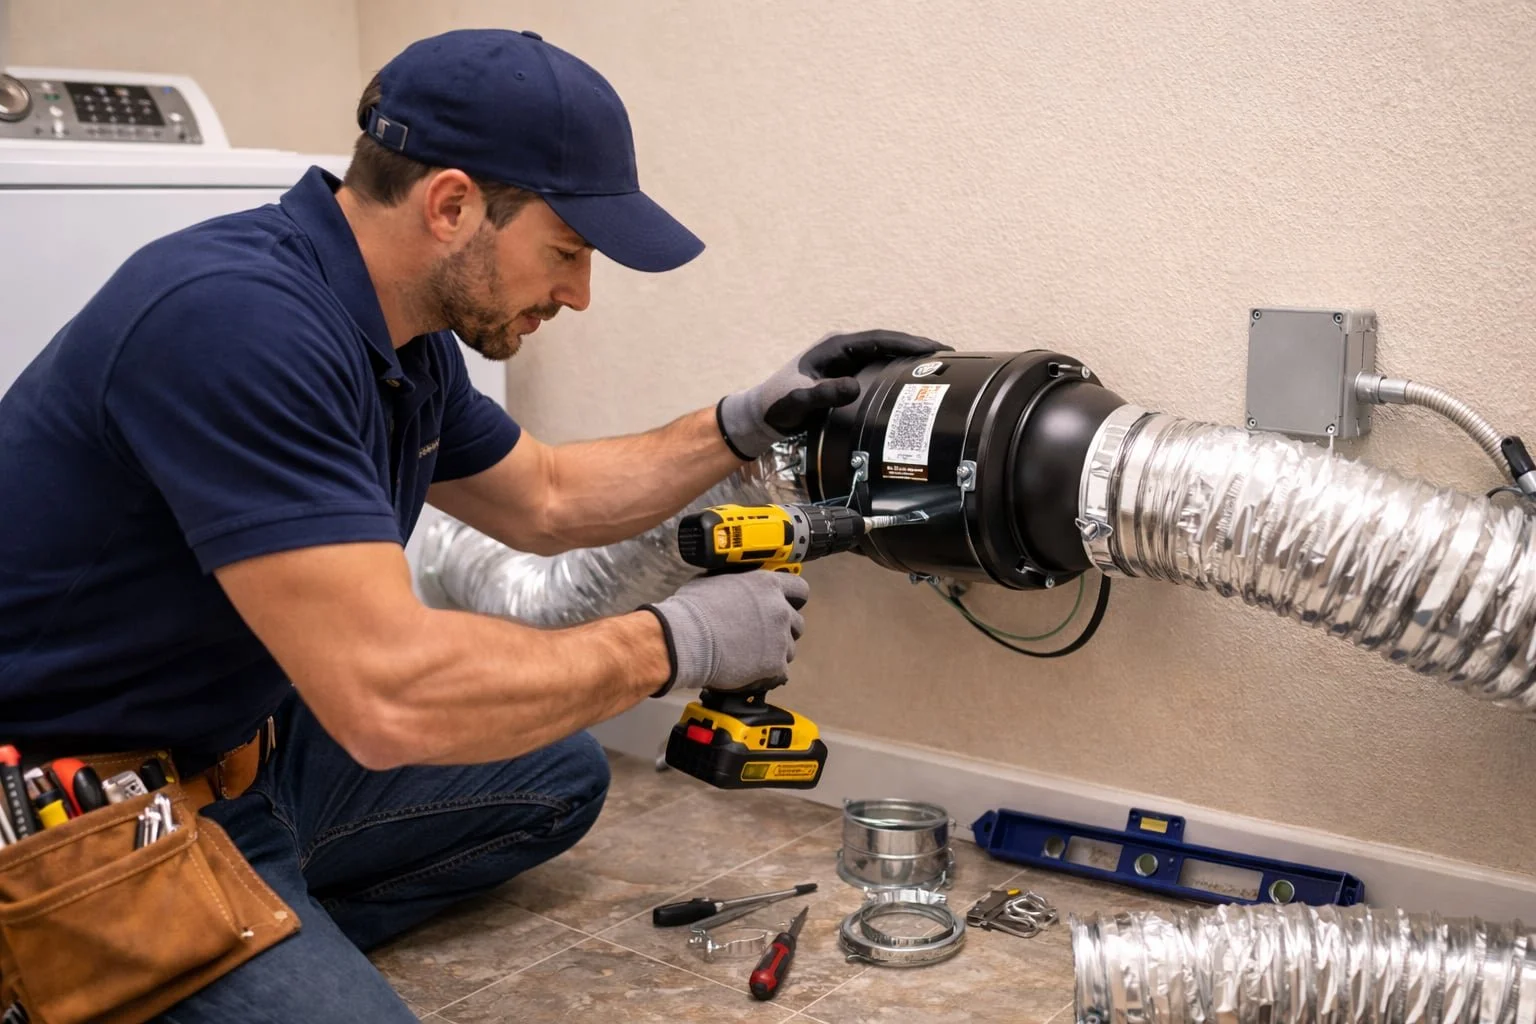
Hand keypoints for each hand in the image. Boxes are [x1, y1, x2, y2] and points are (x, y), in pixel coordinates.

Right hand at [642, 572, 809, 693]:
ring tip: (750, 656)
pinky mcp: (775, 664)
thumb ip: (735, 582)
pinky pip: (781, 672)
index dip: (792, 599)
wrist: (685, 640)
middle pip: (797, 623)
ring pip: (789, 649)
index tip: (786, 606)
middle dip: (782, 630)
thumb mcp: (714, 581)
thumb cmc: (692, 610)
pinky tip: (751, 672)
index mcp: (766, 585)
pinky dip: (768, 674)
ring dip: (775, 653)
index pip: (799, 589)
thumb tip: (734, 585)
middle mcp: (779, 609)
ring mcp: (779, 638)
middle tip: (762, 636)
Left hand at [717, 329, 951, 458]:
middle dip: (918, 350)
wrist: (760, 416)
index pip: (880, 339)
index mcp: (834, 346)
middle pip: (889, 345)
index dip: (909, 343)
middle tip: (951, 359)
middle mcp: (842, 350)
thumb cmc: (776, 406)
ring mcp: (845, 364)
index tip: (935, 350)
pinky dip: (898, 376)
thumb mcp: (799, 401)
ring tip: (940, 371)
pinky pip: (879, 372)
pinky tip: (913, 388)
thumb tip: (854, 387)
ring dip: (910, 362)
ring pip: (886, 358)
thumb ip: (823, 395)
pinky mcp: (846, 379)